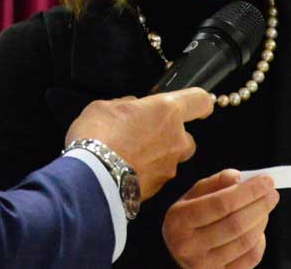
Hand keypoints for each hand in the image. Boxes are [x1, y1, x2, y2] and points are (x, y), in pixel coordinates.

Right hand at [65, 87, 213, 198]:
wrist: (91, 177)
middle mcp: (175, 139)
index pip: (199, 101)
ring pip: (170, 159)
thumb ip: (125, 106)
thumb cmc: (98, 137)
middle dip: (169, 136)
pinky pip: (156, 176)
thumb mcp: (105, 107)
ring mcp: (168, 167)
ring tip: (128, 154)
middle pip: (186, 137)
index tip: (196, 104)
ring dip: (155, 156)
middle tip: (144, 134)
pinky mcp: (158, 189)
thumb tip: (130, 108)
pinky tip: (123, 168)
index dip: (199, 101)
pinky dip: (144, 172)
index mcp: (166, 111)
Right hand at [162, 170, 277, 268]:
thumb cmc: (190, 218)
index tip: (266, 181)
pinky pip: (250, 258)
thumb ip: (215, 183)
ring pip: (245, 242)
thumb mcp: (193, 196)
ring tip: (265, 207)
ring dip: (262, 221)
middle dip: (260, 205)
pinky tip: (257, 229)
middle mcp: (188, 246)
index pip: (220, 204)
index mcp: (179, 220)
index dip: (248, 192)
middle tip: (272, 193)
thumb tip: (239, 179)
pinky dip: (260, 241)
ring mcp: (204, 266)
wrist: (180, 250)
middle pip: (235, 224)